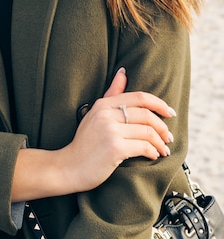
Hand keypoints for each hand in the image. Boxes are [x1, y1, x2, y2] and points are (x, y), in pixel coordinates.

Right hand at [55, 67, 175, 193]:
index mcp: (103, 104)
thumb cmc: (85, 142)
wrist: (69, 167)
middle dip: (162, 126)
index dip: (159, 104)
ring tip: (164, 149)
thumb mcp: (96, 113)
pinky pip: (143, 147)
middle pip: (146, 115)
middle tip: (169, 137)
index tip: (169, 112)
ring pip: (147, 131)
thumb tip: (123, 71)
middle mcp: (106, 114)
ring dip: (160, 142)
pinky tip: (154, 155)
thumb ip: (112, 93)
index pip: (139, 97)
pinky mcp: (115, 148)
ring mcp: (110, 131)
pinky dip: (153, 151)